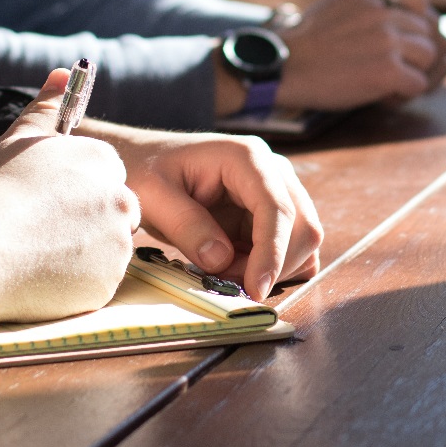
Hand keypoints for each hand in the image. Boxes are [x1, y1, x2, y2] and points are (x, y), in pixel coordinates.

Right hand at [0, 69, 139, 321]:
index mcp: (102, 161)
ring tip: (36, 252)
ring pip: (107, 249)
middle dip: (86, 222)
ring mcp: (117, 243)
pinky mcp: (108, 283)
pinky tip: (41, 275)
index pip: (105, 176)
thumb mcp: (17, 140)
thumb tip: (63, 73)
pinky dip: (76, 282)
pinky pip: (98, 282)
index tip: (47, 203)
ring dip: (82, 253)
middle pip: (114, 212)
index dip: (74, 192)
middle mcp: (120, 199)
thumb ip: (47, 107)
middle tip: (41, 231)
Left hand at [80, 125, 322, 300]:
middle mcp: (272, 170)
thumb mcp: (153, 196)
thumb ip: (187, 226)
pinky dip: (272, 267)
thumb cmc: (145, 171)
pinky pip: (290, 247)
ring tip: (225, 271)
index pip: (277, 208)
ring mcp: (276, 191)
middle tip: (227, 282)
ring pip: (302, 240)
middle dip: (273, 264)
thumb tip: (221, 260)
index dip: (272, 252)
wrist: (143, 161)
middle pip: (303, 226)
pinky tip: (238, 268)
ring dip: (272, 268)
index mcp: (246, 157)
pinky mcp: (270, 213)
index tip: (255, 289)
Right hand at [275, 0, 445, 108]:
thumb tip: (406, 19)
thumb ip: (370, 3)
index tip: (400, 30)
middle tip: (392, 66)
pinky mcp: (387, 70)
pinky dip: (404, 94)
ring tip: (387, 81)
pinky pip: (418, 84)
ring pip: (429, 56)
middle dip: (415, 50)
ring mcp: (387, 40)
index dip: (416, 12)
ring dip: (414, 72)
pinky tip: (382, 95)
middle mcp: (382, 11)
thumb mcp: (338, 4)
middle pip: (427, 29)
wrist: (281, 67)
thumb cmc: (307, 43)